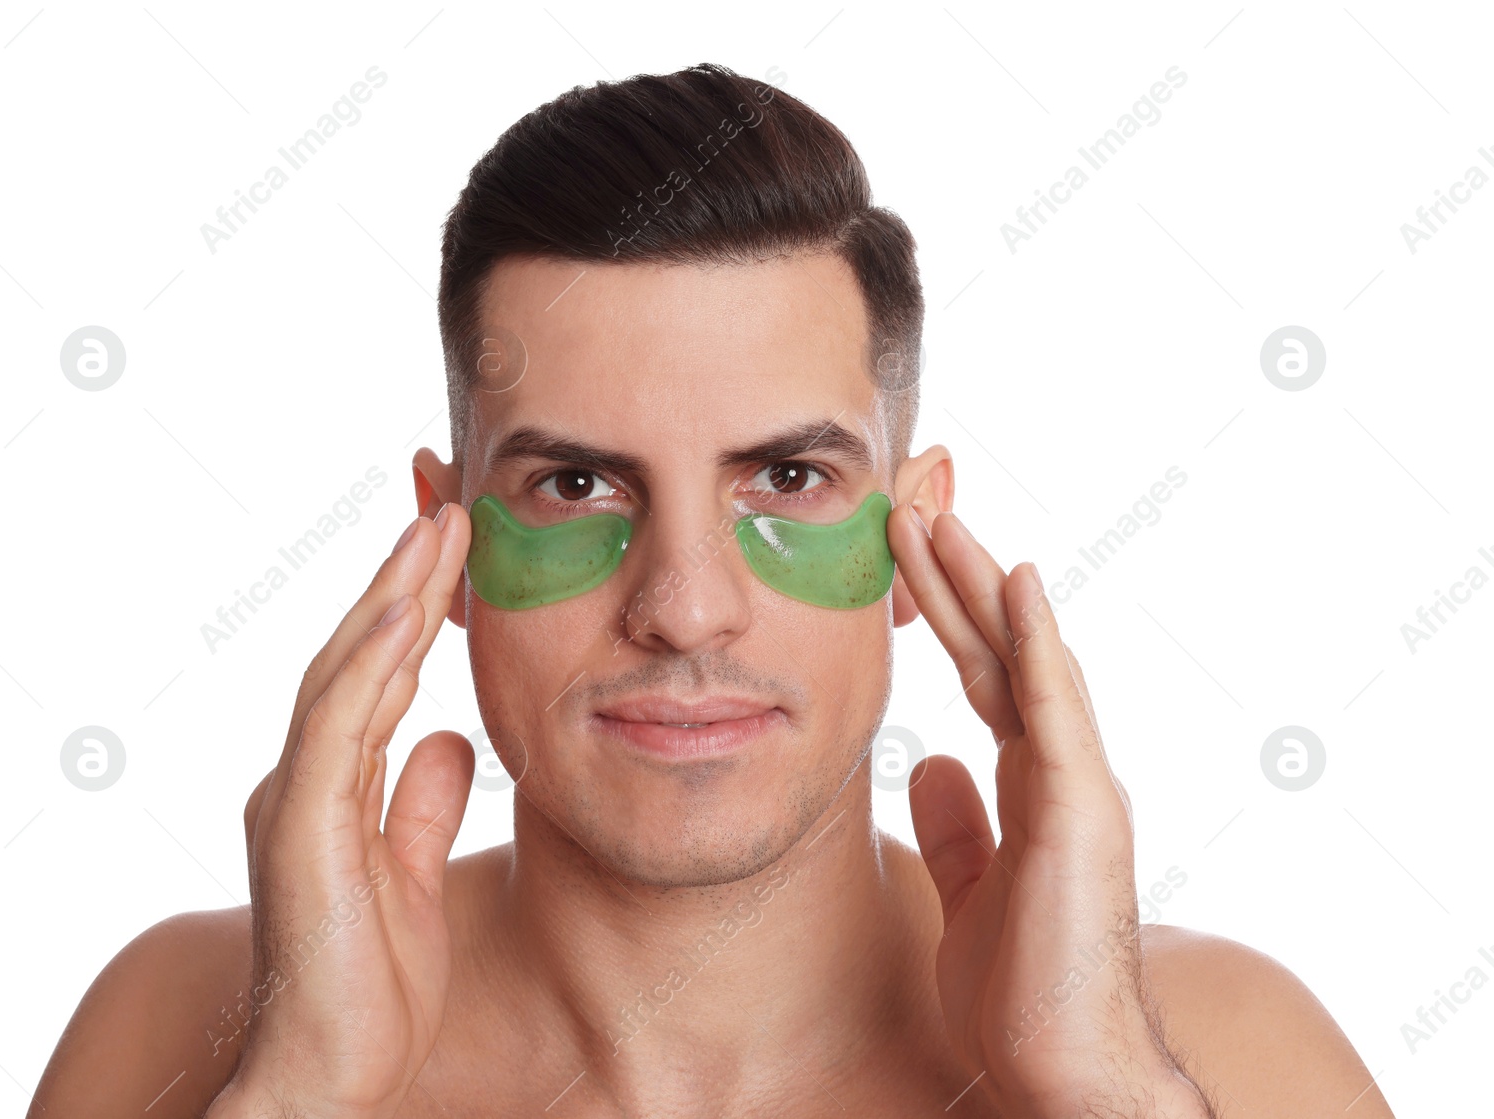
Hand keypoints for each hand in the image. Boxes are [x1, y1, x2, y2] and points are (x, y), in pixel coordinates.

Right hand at [211, 505, 474, 1118]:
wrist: (327, 1075)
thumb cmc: (367, 987)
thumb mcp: (411, 873)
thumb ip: (421, 802)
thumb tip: (450, 737)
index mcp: (329, 788)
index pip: (375, 677)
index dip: (411, 611)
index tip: (456, 550)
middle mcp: (303, 780)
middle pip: (357, 657)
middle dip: (403, 581)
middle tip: (450, 508)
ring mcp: (294, 799)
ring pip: (344, 673)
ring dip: (390, 597)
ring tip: (438, 530)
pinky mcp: (299, 827)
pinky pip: (339, 726)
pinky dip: (371, 663)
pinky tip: (407, 612)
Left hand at [888, 504, 1212, 1117]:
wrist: (1061, 1066)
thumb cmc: (1023, 988)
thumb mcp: (969, 889)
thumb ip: (957, 824)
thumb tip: (928, 764)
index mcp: (1033, 785)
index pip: (987, 675)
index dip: (953, 612)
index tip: (911, 553)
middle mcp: (1061, 770)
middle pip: (1002, 651)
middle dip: (958, 577)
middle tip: (914, 506)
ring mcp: (1077, 782)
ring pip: (1026, 659)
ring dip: (983, 586)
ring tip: (940, 518)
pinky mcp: (1081, 808)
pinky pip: (1054, 708)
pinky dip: (1036, 641)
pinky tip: (1017, 582)